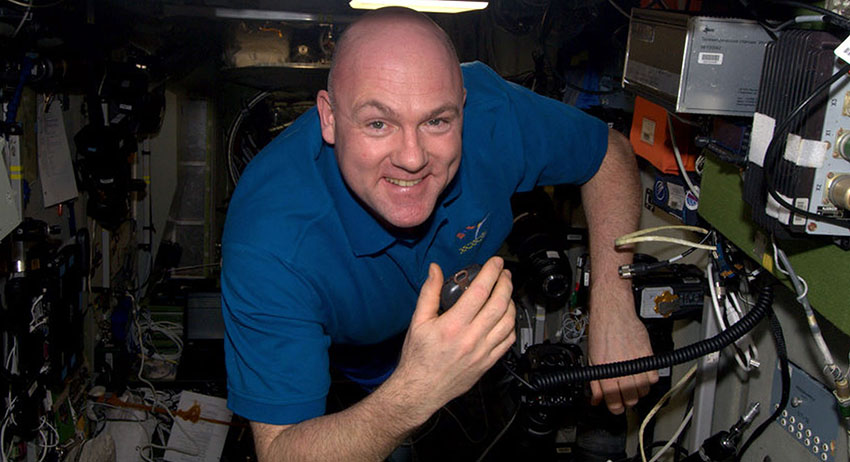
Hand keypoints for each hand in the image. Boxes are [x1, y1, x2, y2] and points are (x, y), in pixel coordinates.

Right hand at [387, 257, 515, 424]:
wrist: (420, 390)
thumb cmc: (418, 358)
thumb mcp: (418, 321)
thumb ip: (429, 293)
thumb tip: (435, 270)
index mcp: (453, 325)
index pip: (480, 292)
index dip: (491, 273)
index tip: (495, 262)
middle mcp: (471, 338)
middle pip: (499, 304)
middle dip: (505, 283)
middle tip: (504, 273)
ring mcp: (482, 352)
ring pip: (508, 322)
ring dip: (511, 302)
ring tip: (506, 292)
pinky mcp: (488, 363)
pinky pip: (508, 341)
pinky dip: (511, 325)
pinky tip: (506, 317)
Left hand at [587, 294, 657, 414]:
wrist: (613, 314)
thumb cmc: (601, 332)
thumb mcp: (591, 359)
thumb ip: (594, 382)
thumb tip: (596, 399)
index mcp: (607, 373)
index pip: (615, 403)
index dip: (615, 408)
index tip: (615, 406)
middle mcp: (623, 370)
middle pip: (631, 399)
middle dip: (626, 400)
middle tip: (622, 394)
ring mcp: (637, 364)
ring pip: (644, 390)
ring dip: (638, 390)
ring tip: (631, 382)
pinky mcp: (648, 356)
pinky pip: (654, 377)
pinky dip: (649, 379)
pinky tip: (640, 373)